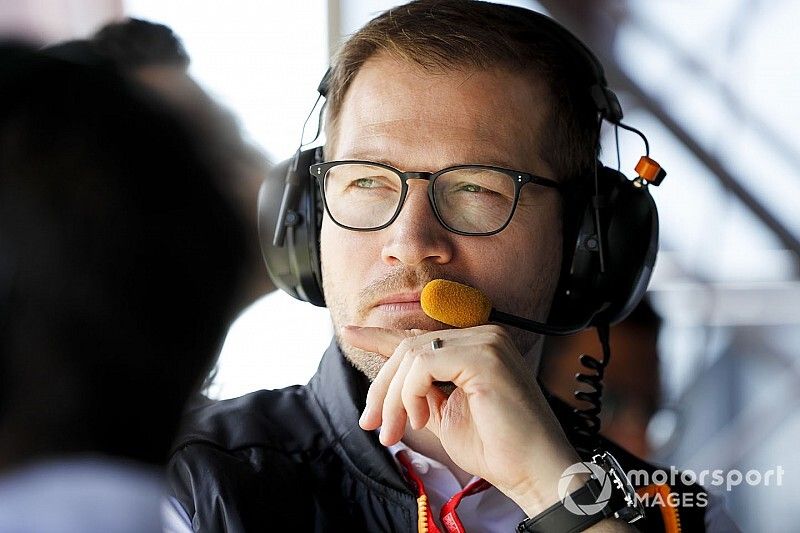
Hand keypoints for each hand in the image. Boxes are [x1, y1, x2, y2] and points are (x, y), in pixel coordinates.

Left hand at [342, 324, 582, 515]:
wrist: (532, 471)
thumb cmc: (495, 448)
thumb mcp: (444, 413)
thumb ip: (420, 390)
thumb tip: (387, 383)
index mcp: (475, 346)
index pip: (418, 338)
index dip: (379, 336)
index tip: (348, 333)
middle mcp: (483, 335)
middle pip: (408, 346)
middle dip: (381, 389)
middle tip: (371, 426)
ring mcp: (486, 341)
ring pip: (411, 354)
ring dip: (394, 398)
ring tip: (398, 431)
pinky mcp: (484, 355)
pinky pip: (424, 364)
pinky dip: (412, 394)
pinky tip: (424, 420)